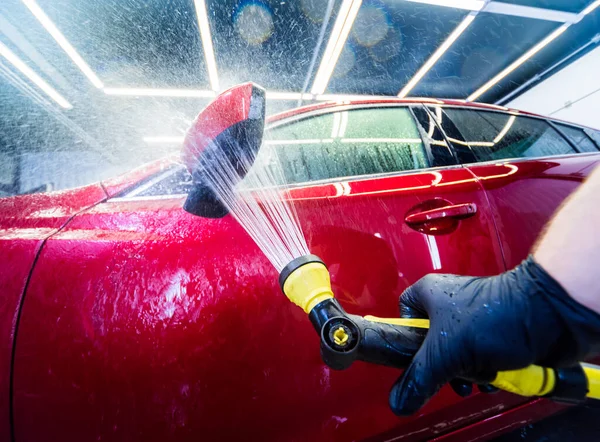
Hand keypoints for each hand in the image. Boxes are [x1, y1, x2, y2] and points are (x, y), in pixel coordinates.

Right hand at [389, 256, 599, 415]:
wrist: (548, 316)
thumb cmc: (497, 316)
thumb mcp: (445, 352)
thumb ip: (419, 378)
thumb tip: (400, 400)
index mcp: (429, 293)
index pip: (402, 316)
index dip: (406, 340)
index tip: (413, 359)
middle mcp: (449, 301)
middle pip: (430, 341)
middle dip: (442, 365)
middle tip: (449, 373)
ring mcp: (473, 316)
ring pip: (456, 352)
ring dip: (466, 371)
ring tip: (477, 375)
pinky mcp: (494, 331)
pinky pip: (479, 356)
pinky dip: (484, 369)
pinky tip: (492, 375)